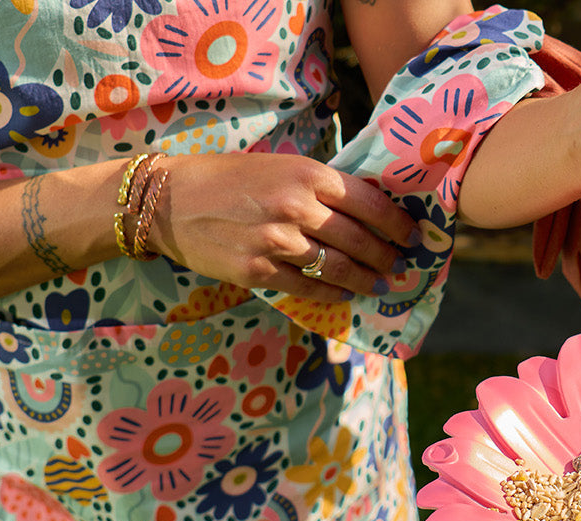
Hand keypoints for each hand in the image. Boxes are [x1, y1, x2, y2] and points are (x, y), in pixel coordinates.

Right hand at [148, 153, 415, 302]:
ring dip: (367, 280)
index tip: (412, 236)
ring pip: (340, 269)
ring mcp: (278, 242)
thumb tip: (365, 208)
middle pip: (360, 240)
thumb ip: (320, 186)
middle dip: (386, 257)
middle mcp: (297, 208)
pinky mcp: (259, 272)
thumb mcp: (280, 166)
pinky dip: (333, 294)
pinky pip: (310, 288)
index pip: (370, 203)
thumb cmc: (228, 178)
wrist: (168, 199)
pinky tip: (345, 294)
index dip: (397, 224)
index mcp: (308, 175)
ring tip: (381, 285)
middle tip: (400, 265)